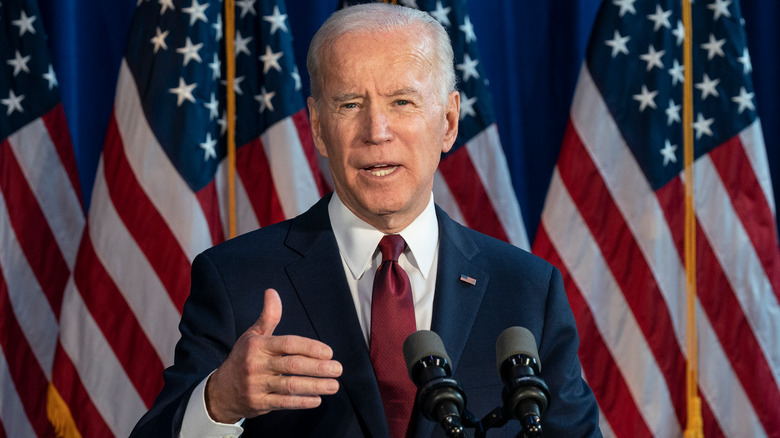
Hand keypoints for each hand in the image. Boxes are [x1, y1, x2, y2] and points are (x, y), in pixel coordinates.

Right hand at [205, 288, 342, 422]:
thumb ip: (268, 316)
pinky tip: (317, 399)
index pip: (288, 344)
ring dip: (315, 386)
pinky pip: (283, 402)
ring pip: (290, 385)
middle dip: (318, 367)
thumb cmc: (242, 358)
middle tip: (337, 368)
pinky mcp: (259, 403)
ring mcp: (257, 385)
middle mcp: (256, 365)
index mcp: (257, 346)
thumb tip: (272, 292)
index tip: (328, 352)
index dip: (310, 347)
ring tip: (334, 385)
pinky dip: (301, 402)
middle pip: (292, 365)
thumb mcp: (252, 335)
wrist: (221, 391)